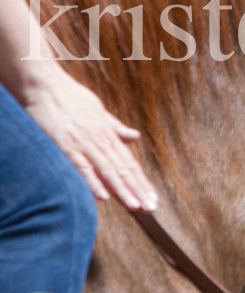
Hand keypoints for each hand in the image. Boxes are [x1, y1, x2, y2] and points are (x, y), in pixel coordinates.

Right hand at [19, 65, 158, 211]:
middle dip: (137, 189)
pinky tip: (104, 196)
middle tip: (151, 208)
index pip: (128, 163)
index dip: (141, 181)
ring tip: (135, 205)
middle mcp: (99, 140)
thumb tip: (135, 136)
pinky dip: (93, 181)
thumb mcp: (98, 111)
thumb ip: (115, 127)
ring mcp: (83, 144)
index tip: (151, 198)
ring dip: (122, 189)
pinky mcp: (65, 146)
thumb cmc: (69, 97)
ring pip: (107, 170)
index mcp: (107, 134)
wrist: (44, 84)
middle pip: (122, 169)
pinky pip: (81, 167)